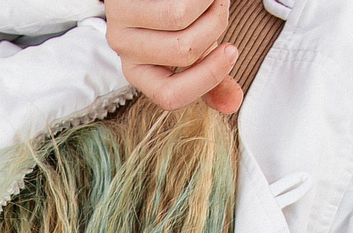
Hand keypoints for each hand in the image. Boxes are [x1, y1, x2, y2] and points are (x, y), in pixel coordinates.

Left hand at [106, 0, 242, 111]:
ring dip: (208, 2)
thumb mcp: (191, 47)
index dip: (208, 77)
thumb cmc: (170, 11)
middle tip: (219, 7)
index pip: (171, 96)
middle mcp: (126, 52)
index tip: (231, 51)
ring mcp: (120, 24)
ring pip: (179, 18)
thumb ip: (209, 72)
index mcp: (141, 74)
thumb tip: (232, 104)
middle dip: (215, 25)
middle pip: (184, 51)